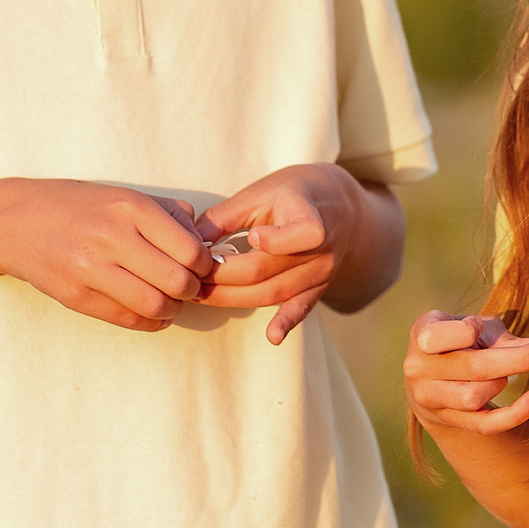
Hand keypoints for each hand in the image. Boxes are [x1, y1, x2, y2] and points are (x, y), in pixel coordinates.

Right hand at [0, 180, 212, 331]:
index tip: (200, 267)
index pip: (190, 250)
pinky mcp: (75, 296)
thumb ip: (170, 214)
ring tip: (170, 302)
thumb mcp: (126, 196)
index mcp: (131, 207)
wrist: (17, 222)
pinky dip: (149, 322)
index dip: (204, 266)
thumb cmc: (81, 207)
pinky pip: (127, 319)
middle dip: (192, 291)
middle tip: (189, 288)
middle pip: (177, 281)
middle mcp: (112, 236)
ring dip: (172, 310)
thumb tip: (205, 245)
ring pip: (155, 305)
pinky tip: (151, 313)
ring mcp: (90, 268)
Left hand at [198, 164, 378, 344]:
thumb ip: (226, 216)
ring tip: (202, 296)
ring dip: (235, 299)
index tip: (251, 236)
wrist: (338, 204)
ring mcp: (323, 271)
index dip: (276, 240)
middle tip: (191, 278)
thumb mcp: (262, 192)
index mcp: (310, 214)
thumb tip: (190, 242)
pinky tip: (273, 336)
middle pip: (268, 271)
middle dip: (224, 278)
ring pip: (275, 293)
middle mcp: (322, 247)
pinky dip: (287, 322)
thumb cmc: (292, 193)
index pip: (303, 233)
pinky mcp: (320, 287)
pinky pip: (302, 307)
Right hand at [403, 312, 528, 435]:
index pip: (439, 336)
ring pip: (475, 397)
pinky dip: (515, 414)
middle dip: (518, 359)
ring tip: (504, 373)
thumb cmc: (460, 340)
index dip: (467, 330)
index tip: (479, 326)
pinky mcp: (447, 421)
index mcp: (421, 333)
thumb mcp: (474, 326)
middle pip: (473, 368)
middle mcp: (418, 368)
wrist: (433, 375)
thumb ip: (504, 337)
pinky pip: (484, 425)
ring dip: (501, 382)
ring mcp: (430, 398)